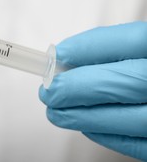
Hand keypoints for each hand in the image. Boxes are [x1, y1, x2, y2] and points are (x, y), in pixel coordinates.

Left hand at [39, 22, 146, 160]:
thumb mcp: (145, 49)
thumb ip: (114, 49)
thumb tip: (66, 59)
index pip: (132, 41)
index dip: (87, 48)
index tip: (57, 55)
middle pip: (122, 83)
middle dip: (75, 87)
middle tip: (48, 90)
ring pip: (127, 119)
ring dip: (82, 116)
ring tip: (56, 111)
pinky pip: (137, 144)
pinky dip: (106, 134)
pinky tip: (86, 125)